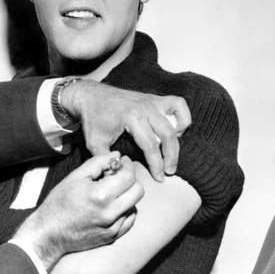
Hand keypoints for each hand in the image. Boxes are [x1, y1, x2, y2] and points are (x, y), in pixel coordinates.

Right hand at [13, 152, 143, 271]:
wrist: (49, 234)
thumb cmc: (59, 203)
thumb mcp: (75, 177)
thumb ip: (98, 162)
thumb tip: (117, 155)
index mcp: (100, 195)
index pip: (129, 176)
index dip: (128, 165)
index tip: (123, 162)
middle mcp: (110, 213)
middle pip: (138, 190)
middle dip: (131, 179)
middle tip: (119, 175)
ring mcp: (113, 227)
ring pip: (135, 204)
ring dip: (127, 195)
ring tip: (111, 192)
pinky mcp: (113, 237)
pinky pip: (129, 219)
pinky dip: (125, 210)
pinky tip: (111, 206)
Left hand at [61, 80, 191, 179]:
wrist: (91, 96)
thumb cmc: (93, 119)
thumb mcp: (95, 142)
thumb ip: (108, 160)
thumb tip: (120, 176)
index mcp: (132, 117)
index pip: (150, 145)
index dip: (156, 164)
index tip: (159, 177)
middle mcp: (145, 107)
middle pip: (167, 135)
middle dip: (170, 157)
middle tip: (169, 171)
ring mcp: (152, 101)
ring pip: (176, 121)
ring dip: (177, 140)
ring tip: (172, 153)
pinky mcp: (155, 99)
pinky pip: (178, 104)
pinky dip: (182, 117)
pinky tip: (176, 131)